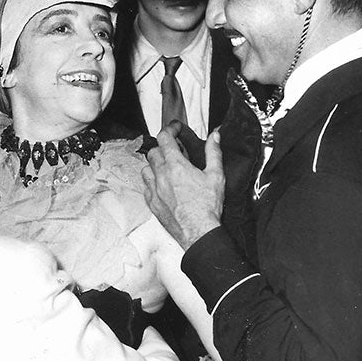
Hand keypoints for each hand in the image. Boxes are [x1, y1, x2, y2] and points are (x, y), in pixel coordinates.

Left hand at [143, 127, 223, 249]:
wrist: (198, 231)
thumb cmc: (206, 207)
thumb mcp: (216, 176)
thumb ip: (214, 153)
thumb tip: (214, 138)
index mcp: (176, 166)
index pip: (164, 138)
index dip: (169, 129)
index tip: (174, 129)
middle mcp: (161, 176)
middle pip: (153, 152)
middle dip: (163, 147)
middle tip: (173, 150)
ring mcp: (154, 190)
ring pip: (146, 169)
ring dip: (154, 165)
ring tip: (166, 168)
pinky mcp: (152, 203)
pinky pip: (145, 187)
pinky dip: (151, 183)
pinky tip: (161, 186)